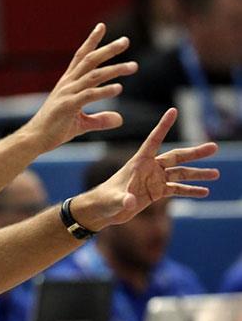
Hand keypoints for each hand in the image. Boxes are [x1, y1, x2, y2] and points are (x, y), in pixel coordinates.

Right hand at [22, 23, 137, 152]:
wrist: (34, 139)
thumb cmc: (54, 130)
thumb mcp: (81, 124)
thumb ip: (100, 119)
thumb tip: (119, 119)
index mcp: (67, 83)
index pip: (80, 57)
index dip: (91, 41)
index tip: (101, 26)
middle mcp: (67, 84)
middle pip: (90, 60)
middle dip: (108, 49)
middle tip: (126, 41)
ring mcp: (67, 94)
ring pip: (94, 75)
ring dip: (115, 69)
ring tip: (133, 67)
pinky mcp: (68, 106)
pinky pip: (89, 95)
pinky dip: (104, 91)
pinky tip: (118, 88)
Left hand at [76, 108, 219, 229]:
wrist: (103, 210)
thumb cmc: (104, 201)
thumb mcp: (113, 200)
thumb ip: (123, 200)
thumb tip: (131, 202)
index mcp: (138, 163)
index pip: (154, 140)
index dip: (163, 126)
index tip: (173, 110)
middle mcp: (149, 168)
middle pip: (175, 157)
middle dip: (194, 153)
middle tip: (214, 147)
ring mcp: (154, 180)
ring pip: (180, 173)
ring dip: (197, 174)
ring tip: (216, 174)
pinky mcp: (156, 192)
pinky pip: (176, 189)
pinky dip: (189, 190)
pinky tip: (204, 192)